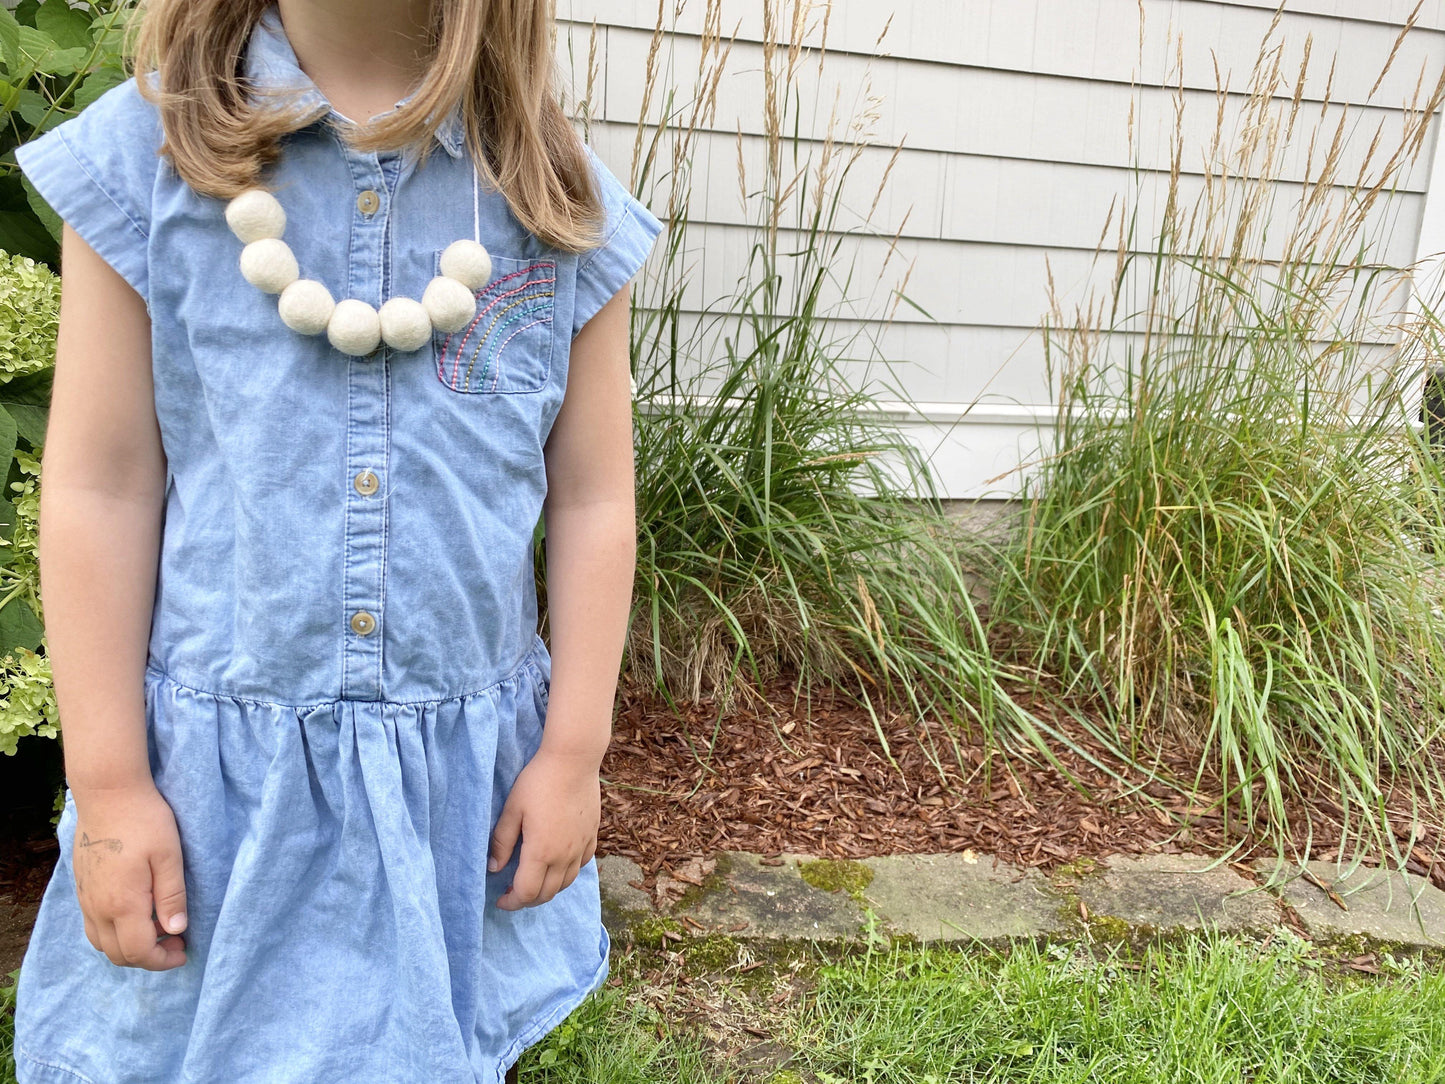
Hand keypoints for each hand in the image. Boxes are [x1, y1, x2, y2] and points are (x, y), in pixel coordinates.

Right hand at [70, 783, 187, 969]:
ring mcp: (85, 899)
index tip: (184, 950)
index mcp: (122, 904)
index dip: (163, 960)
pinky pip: (93, 927)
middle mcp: (98, 908)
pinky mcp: (82, 888)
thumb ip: (172, 896)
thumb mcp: (169, 856)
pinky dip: (114, 933)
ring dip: (129, 947)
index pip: (139, 952)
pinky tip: (136, 914)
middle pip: (118, 955)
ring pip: (102, 944)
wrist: (108, 794)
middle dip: (149, 958)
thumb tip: (177, 930)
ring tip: (158, 928)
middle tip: (176, 939)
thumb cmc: (145, 820)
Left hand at [488, 748, 600, 910]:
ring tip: (534, 880)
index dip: (512, 902)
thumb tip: (494, 868)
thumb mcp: (512, 810)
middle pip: (547, 894)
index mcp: (541, 852)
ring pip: (566, 883)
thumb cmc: (538, 782)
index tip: (500, 899)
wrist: (573, 760)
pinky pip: (581, 866)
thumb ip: (501, 842)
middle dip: (528, 900)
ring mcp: (581, 847)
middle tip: (513, 892)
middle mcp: (564, 856)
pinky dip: (567, 873)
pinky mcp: (591, 836)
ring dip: (548, 889)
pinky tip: (557, 864)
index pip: (527, 893)